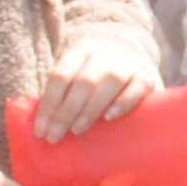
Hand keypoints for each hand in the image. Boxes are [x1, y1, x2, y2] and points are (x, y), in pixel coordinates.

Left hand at [26, 32, 154, 142]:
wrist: (131, 65)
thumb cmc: (95, 81)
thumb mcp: (76, 78)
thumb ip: (62, 95)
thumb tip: (42, 126)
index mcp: (81, 49)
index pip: (61, 75)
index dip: (49, 104)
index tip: (41, 130)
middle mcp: (105, 51)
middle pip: (83, 81)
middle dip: (66, 112)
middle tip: (56, 136)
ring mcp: (127, 61)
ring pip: (110, 81)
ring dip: (91, 109)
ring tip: (78, 130)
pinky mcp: (145, 75)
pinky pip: (136, 87)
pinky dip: (122, 103)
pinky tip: (109, 117)